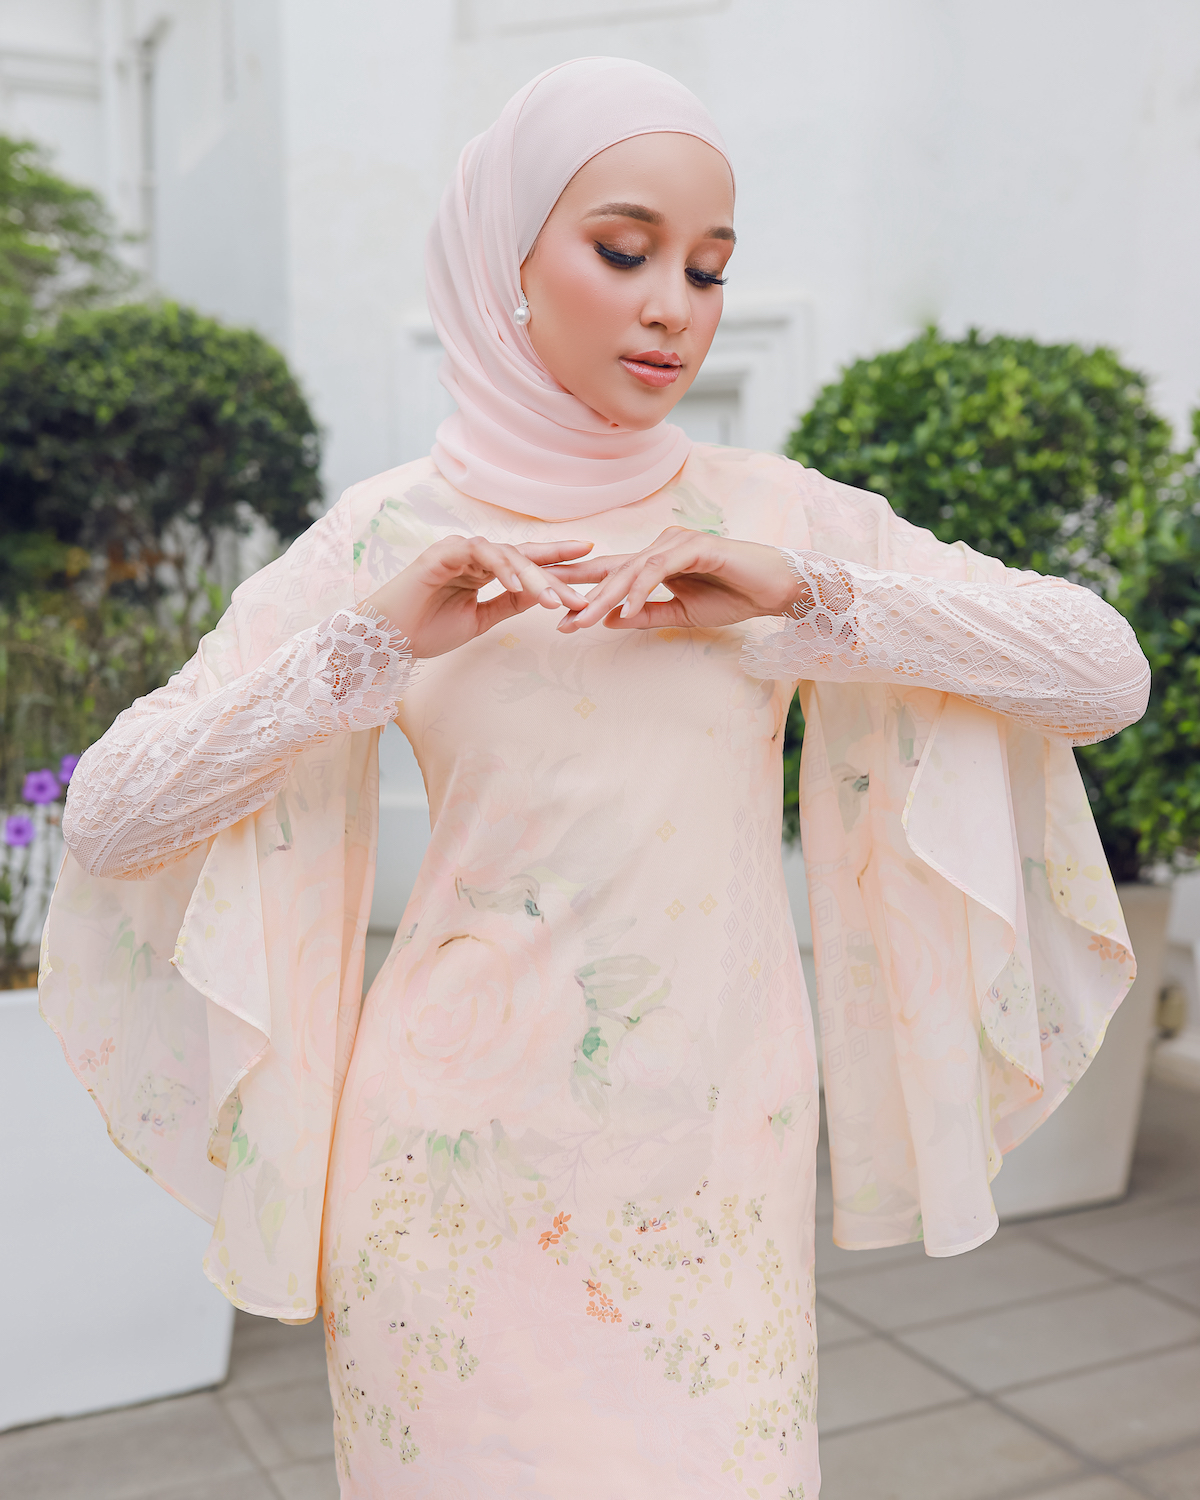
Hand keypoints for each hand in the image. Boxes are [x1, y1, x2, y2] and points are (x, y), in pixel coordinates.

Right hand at [365, 535, 592, 658]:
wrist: (386, 641)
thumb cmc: (427, 630)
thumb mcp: (481, 619)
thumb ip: (510, 602)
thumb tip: (547, 594)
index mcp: (482, 568)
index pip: (526, 561)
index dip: (558, 561)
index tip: (591, 560)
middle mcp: (473, 554)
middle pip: (523, 557)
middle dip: (555, 575)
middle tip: (581, 595)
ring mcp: (457, 550)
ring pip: (507, 555)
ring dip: (534, 578)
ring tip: (555, 602)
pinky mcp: (442, 553)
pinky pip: (480, 554)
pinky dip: (502, 569)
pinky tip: (521, 586)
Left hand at [551, 528, 796, 633]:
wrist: (774, 589)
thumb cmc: (733, 598)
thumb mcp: (682, 614)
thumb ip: (647, 615)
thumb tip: (609, 620)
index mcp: (656, 562)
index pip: (613, 575)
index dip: (584, 592)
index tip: (558, 616)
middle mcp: (661, 546)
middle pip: (615, 573)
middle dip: (586, 597)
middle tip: (560, 622)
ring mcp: (676, 543)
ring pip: (631, 571)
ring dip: (607, 597)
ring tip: (584, 620)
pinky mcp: (694, 546)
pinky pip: (659, 570)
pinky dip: (641, 590)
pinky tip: (627, 609)